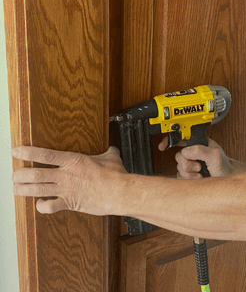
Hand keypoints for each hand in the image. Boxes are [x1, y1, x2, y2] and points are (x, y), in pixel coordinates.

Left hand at [12, 146, 126, 214]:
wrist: (118, 192)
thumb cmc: (115, 175)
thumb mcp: (111, 157)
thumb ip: (107, 152)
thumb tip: (112, 149)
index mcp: (73, 160)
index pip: (44, 154)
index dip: (27, 152)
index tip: (16, 151)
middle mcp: (66, 175)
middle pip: (34, 174)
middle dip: (20, 175)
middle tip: (15, 174)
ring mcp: (66, 190)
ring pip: (37, 190)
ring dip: (23, 189)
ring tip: (16, 188)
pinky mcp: (69, 203)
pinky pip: (49, 207)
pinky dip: (41, 206)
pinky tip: (40, 203)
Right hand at [158, 137, 233, 178]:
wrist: (227, 179)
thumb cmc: (224, 165)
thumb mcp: (215, 155)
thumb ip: (201, 150)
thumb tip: (186, 151)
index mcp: (198, 143)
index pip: (181, 139)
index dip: (170, 141)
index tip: (163, 146)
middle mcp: (193, 152)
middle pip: (178, 156)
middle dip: (187, 164)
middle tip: (199, 166)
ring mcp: (191, 163)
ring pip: (179, 168)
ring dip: (190, 173)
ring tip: (201, 173)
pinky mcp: (189, 174)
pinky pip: (180, 176)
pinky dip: (188, 179)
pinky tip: (198, 178)